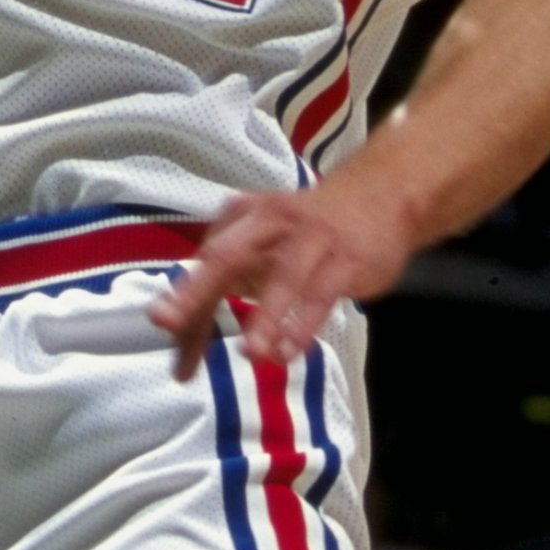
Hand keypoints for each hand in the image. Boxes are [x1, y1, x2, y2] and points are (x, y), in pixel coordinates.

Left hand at [146, 173, 414, 380]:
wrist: (379, 193)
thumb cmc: (308, 230)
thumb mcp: (264, 241)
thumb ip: (227, 279)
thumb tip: (182, 330)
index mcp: (245, 216)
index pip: (206, 262)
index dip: (186, 305)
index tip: (174, 356)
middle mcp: (271, 220)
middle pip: (228, 256)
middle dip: (198, 292)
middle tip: (171, 325)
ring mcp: (310, 237)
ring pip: (283, 276)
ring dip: (266, 315)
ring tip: (251, 353)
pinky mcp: (345, 258)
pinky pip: (322, 293)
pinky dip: (304, 323)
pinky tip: (288, 351)